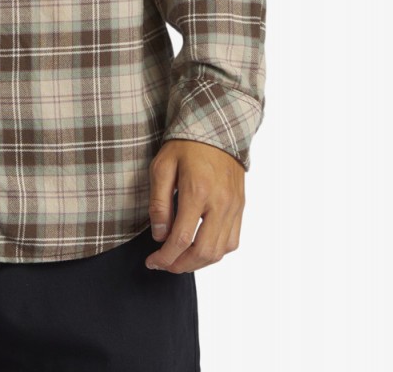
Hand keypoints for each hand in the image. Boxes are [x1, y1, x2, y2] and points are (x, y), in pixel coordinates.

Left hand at [145, 139, 244, 273]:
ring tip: (180, 260)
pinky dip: (216, 253)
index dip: (165, 257)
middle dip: (181, 265)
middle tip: (164, 264)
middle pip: (203, 252)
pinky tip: (200, 249)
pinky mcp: (240, 207)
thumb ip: (159, 203)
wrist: (216, 127)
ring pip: (220, 252)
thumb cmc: (185, 145)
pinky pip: (232, 241)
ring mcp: (233, 206)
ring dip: (198, 263)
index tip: (152, 261)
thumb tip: (160, 236)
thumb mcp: (162, 166)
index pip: (181, 239)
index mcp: (197, 191)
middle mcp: (219, 203)